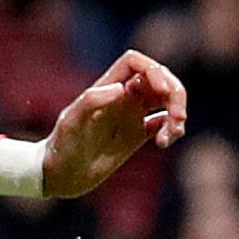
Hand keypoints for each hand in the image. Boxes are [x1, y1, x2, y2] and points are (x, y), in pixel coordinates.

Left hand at [38, 51, 186, 197]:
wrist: (60, 175)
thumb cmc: (62, 147)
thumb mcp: (71, 123)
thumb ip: (92, 101)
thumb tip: (122, 89)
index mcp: (107, 87)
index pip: (136, 63)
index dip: (154, 71)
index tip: (163, 92)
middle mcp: (122, 97)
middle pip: (159, 79)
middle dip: (175, 93)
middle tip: (178, 118)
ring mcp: (131, 116)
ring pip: (165, 101)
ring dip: (177, 113)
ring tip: (172, 135)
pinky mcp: (136, 135)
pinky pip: (162, 123)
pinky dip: (172, 129)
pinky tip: (163, 143)